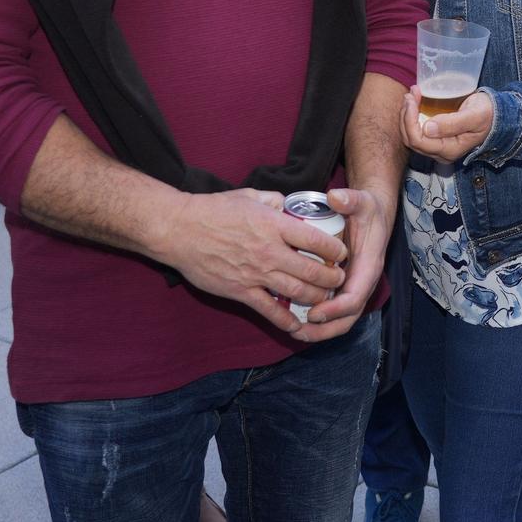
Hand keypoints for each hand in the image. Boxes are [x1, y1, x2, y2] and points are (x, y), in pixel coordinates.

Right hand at [153, 189, 348, 335]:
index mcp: (275, 225)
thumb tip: (287, 204)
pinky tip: (297, 325)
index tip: (342, 253)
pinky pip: (269, 310)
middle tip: (340, 280)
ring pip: (297, 292)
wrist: (179, 230)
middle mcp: (270, 251)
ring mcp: (256, 273)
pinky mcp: (241, 291)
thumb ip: (273, 201)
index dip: (335, 249)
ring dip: (316, 298)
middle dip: (332, 278)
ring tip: (325, 298)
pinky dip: (286, 320)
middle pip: (313, 271)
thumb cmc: (213, 210)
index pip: (317, 240)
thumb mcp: (249, 196)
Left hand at [291, 186, 389, 342]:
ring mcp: (354, 286)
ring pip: (341, 319)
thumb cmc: (367, 209)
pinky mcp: (345, 286)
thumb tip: (335, 197)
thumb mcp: (361, 201)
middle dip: (325, 329)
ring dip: (321, 330)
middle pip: (348, 317)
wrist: (375, 213)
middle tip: (299, 331)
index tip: (313, 313)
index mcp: (369, 266)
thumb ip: (350, 199)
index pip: (355, 297)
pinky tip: (297, 320)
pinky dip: (319, 321)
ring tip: (295, 332)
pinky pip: (334, 310)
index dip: (334, 309)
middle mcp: (363, 281)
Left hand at [403, 88, 494, 162]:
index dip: (410, 120)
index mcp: (449, 150)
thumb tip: (427, 128)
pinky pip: (416, 130)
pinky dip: (412, 116)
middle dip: (406, 116)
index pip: (419, 140)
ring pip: (411, 135)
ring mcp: (437, 146)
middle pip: (411, 139)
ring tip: (412, 94)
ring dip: (407, 115)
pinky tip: (415, 101)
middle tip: (411, 94)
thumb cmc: (487, 114)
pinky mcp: (436, 138)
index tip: (412, 99)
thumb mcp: (474, 116)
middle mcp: (440, 152)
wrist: (496, 115)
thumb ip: (453, 123)